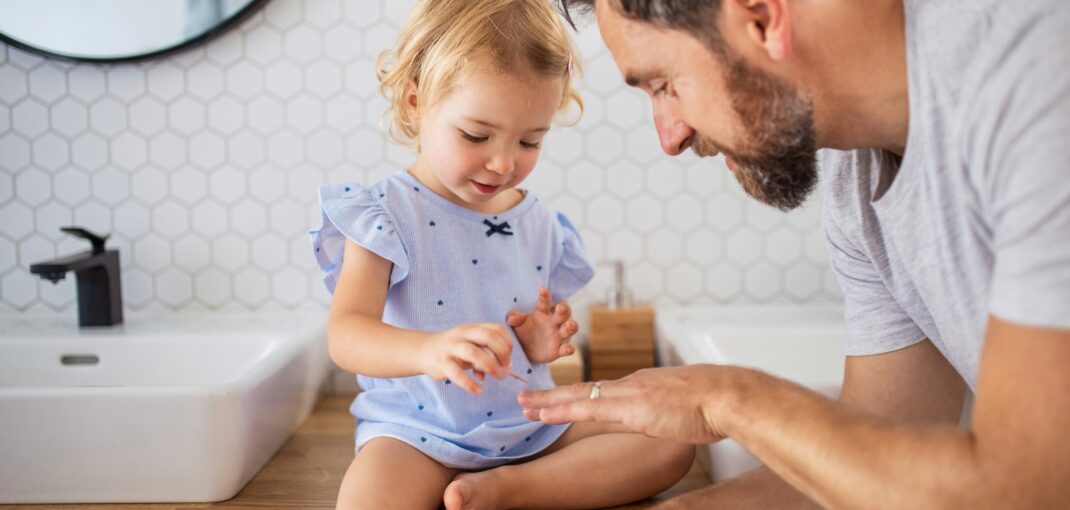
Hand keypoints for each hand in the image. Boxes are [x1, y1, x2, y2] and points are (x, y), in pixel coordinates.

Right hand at [420, 323, 512, 394]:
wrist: (424, 352)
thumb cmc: (454, 350)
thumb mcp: (471, 346)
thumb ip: (488, 354)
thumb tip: (506, 368)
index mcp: (472, 328)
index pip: (496, 329)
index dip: (507, 343)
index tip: (508, 357)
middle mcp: (462, 335)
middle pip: (487, 336)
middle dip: (502, 351)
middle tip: (506, 366)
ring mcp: (451, 348)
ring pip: (472, 352)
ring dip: (489, 365)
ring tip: (498, 376)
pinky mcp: (441, 364)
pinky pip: (456, 373)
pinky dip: (469, 383)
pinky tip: (478, 390)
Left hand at [507, 286, 578, 363]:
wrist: (526, 352)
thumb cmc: (524, 331)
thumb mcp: (518, 324)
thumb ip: (516, 319)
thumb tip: (511, 318)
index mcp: (543, 312)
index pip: (545, 302)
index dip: (544, 295)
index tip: (542, 289)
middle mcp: (554, 321)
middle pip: (564, 313)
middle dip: (564, 309)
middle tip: (560, 308)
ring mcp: (559, 335)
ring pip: (570, 328)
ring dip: (571, 326)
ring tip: (570, 325)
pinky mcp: (560, 349)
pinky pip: (568, 348)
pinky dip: (569, 348)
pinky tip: (567, 349)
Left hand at [518, 364, 747, 443]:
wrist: (727, 395)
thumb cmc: (714, 402)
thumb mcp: (684, 405)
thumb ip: (666, 409)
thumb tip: (662, 416)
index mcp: (643, 385)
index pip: (602, 391)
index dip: (576, 397)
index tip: (556, 399)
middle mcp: (631, 384)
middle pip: (583, 389)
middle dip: (552, 395)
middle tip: (524, 397)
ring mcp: (629, 393)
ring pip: (579, 396)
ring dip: (549, 401)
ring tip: (524, 404)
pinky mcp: (631, 405)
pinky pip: (588, 407)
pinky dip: (563, 409)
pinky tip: (544, 412)